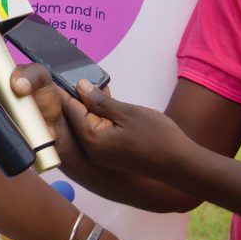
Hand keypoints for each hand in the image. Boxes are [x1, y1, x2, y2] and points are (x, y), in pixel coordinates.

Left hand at [63, 81, 194, 177]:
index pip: (69, 109)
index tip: (58, 74)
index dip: (65, 90)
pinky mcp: (108, 156)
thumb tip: (79, 86)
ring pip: (85, 124)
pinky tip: (106, 104)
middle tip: (81, 78)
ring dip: (89, 107)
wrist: (182, 165)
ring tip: (97, 88)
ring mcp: (98, 155)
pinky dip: (98, 118)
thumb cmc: (159, 138)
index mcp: (91, 139)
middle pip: (74, 118)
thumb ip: (100, 101)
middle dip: (78, 97)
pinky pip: (95, 132)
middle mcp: (89, 150)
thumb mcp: (128, 113)